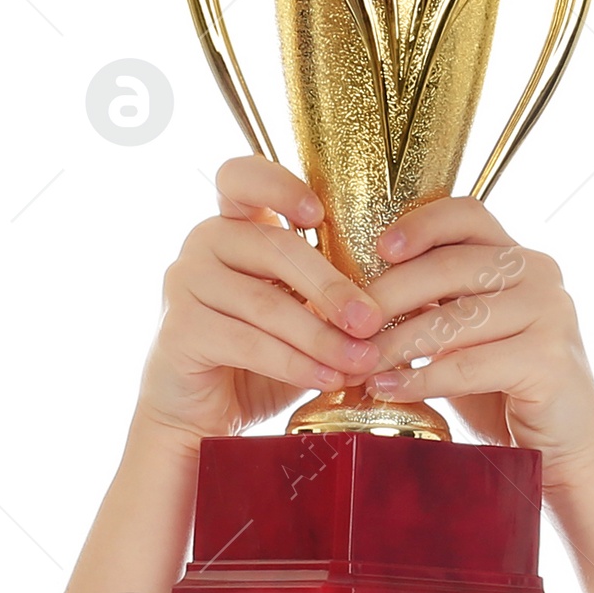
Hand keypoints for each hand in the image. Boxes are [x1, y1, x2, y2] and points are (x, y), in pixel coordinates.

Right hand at [133, 156, 390, 444]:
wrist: (202, 415)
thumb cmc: (258, 360)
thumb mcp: (301, 317)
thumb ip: (333, 297)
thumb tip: (414, 295)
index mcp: (235, 225)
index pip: (242, 177)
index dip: (279, 186)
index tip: (319, 216)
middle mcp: (203, 242)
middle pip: (273, 247)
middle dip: (331, 287)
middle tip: (372, 321)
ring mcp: (185, 283)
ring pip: (266, 302)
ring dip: (321, 336)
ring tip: (361, 361)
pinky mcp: (180, 329)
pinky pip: (248, 342)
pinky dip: (294, 363)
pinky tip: (327, 378)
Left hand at [362, 196, 593, 494]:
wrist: (560, 449)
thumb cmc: (504, 392)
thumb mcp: (464, 337)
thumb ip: (431, 307)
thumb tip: (354, 299)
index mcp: (518, 258)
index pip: (467, 214)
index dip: (420, 224)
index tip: (378, 248)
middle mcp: (540, 275)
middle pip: (450, 265)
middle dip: (388, 295)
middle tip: (346, 324)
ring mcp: (550, 315)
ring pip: (455, 318)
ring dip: (396, 343)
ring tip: (357, 365)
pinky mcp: (549, 361)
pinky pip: (468, 365)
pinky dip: (422, 379)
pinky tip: (388, 390)